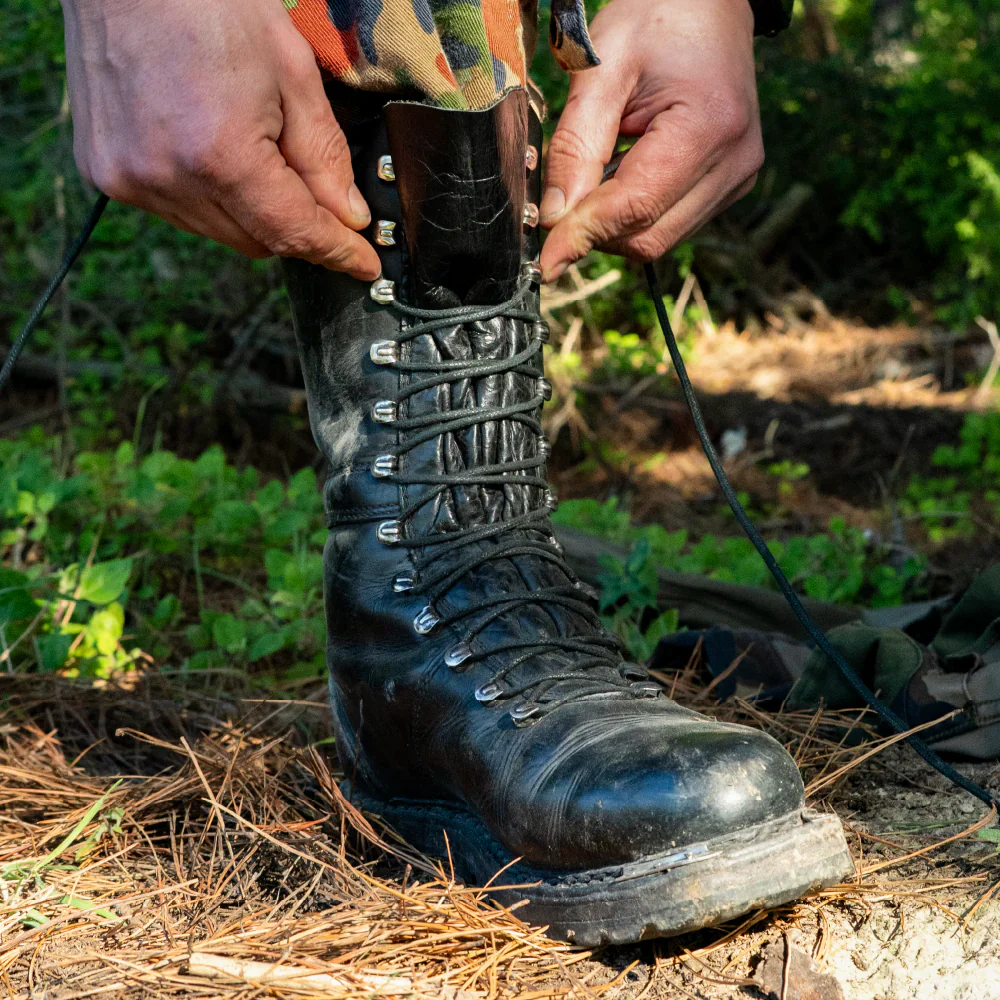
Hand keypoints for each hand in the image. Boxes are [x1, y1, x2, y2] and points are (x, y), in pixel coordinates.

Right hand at [61, 0, 380, 278]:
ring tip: (251, 147)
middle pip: (258, 242)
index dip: (336, 252)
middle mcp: (169, 180)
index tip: (363, 264)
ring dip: (250, 212)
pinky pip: (179, 210)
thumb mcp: (292, 72)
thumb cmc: (207, 0)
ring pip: (220, 232)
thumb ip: (323, 156)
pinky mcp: (106, 173)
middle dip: (296, 226)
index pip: (293, 232)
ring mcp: (131, 181)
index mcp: (220, 155)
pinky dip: (208, 196)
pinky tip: (209, 148)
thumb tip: (347, 217)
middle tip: (318, 195)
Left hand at [539, 0, 761, 281]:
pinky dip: (635, 214)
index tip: (545, 259)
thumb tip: (554, 219)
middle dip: (596, 232)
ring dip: (614, 225)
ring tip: (598, 171)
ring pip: (658, 240)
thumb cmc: (655, 18)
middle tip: (560, 205)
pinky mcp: (731, 185)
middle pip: (647, 237)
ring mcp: (738, 178)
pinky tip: (623, 172)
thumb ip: (574, 146)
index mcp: (709, 128)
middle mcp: (735, 163)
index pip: (635, 209)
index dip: (583, 236)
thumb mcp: (601, 69)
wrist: (708, 1)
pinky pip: (671, 224)